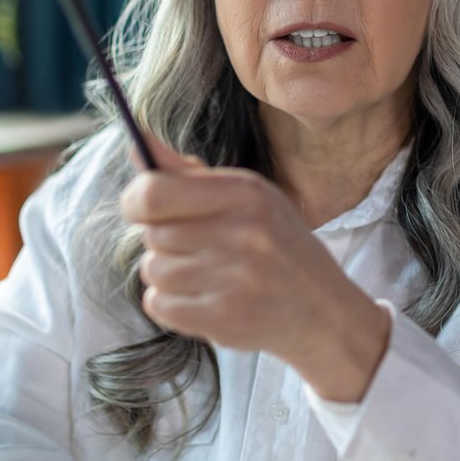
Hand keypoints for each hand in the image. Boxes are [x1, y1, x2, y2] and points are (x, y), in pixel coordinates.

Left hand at [118, 139, 390, 401]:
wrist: (324, 310)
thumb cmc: (277, 246)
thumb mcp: (247, 197)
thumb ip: (188, 175)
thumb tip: (136, 142)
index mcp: (245, 193)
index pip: (153, 193)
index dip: (135, 200)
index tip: (141, 209)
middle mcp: (242, 233)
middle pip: (152, 234)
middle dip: (164, 243)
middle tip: (199, 250)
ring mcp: (234, 279)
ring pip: (152, 271)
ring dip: (169, 276)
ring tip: (208, 277)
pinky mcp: (224, 318)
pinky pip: (158, 305)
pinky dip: (171, 305)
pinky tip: (204, 301)